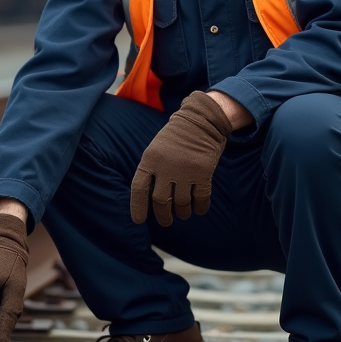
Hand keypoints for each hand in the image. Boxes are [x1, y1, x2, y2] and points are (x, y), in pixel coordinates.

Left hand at [131, 91, 233, 225]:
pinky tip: (199, 209)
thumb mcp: (156, 149)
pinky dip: (200, 207)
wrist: (201, 120)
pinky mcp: (203, 172)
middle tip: (166, 221)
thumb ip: (152, 171)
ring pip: (181, 203)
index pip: (139, 188)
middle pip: (160, 201)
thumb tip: (150, 200)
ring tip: (183, 213)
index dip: (137, 207)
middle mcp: (165, 167)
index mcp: (150, 159)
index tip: (139, 221)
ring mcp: (185, 170)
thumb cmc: (177, 138)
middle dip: (163, 215)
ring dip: (183, 212)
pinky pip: (201, 198)